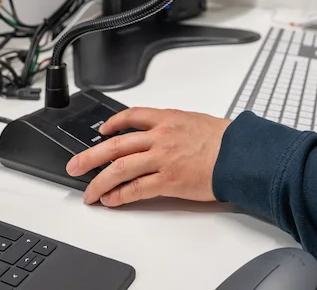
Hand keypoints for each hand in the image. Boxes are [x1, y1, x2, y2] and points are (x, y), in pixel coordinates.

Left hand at [65, 108, 230, 206]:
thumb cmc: (225, 139)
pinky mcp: (168, 181)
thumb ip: (174, 126)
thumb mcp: (195, 121)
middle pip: (115, 145)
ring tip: (89, 193)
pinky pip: (136, 189)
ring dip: (99, 182)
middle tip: (75, 166)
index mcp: (167, 118)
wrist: (241, 154)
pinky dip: (120, 195)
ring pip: (119, 169)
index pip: (130, 116)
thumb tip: (161, 133)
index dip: (111, 124)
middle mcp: (160, 136)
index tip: (101, 132)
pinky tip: (112, 200)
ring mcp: (162, 159)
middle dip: (89, 157)